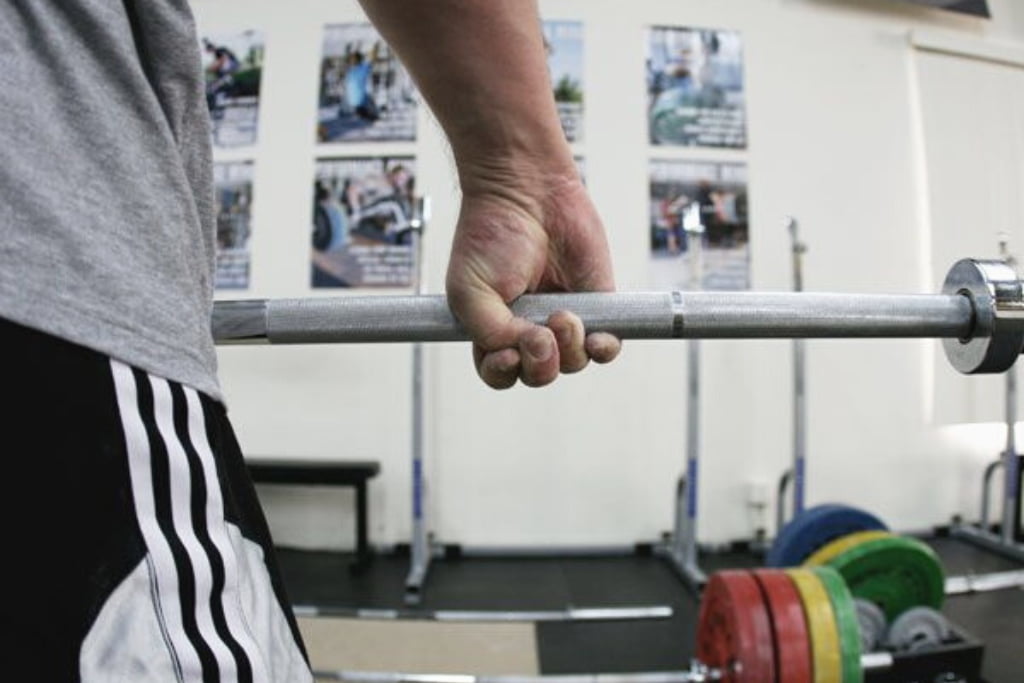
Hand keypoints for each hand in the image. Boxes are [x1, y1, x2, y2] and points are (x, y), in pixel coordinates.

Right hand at [445, 172, 621, 388]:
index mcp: (492, 329)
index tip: (507, 351)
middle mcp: (527, 328)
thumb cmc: (491, 234)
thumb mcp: (470, 291)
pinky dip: (604, 348)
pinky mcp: (595, 304)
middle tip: (538, 334)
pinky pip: (605, 345)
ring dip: (569, 348)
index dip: (503, 371)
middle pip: (538, 374)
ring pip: (571, 364)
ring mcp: (562, 318)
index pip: (499, 373)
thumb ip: (489, 334)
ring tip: (563, 314)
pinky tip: (598, 337)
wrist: (527, 191)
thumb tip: (527, 351)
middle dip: (540, 364)